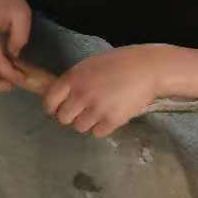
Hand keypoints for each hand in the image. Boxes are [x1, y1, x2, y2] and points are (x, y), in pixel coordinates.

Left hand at [42, 48, 161, 138]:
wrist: (147, 69)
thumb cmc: (118, 64)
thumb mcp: (89, 66)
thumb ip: (74, 81)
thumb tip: (60, 97)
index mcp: (73, 78)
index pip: (50, 100)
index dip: (52, 107)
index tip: (57, 109)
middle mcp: (81, 94)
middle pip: (63, 118)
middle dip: (71, 116)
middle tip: (81, 111)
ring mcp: (97, 108)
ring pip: (80, 127)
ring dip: (87, 122)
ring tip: (99, 112)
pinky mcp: (112, 120)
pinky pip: (97, 133)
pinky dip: (102, 127)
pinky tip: (110, 116)